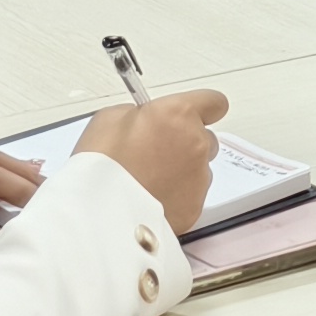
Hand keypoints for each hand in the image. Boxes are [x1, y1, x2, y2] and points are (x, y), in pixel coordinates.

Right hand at [77, 87, 228, 236]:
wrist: (101, 213)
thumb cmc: (103, 165)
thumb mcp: (110, 119)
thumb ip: (139, 114)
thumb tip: (145, 119)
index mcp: (179, 114)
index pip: (213, 102)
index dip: (202, 108)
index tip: (193, 113)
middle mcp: (197, 143)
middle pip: (206, 138)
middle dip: (187, 142)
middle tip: (157, 151)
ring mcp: (199, 178)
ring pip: (200, 169)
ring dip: (183, 170)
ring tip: (151, 178)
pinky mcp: (195, 207)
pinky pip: (192, 195)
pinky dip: (178, 195)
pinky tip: (152, 196)